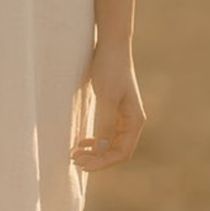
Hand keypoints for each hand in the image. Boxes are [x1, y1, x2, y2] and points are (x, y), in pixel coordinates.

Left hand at [72, 44, 145, 171]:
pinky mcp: (113, 110)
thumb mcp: (107, 97)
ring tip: (75, 155)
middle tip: (74, 160)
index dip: (103, 162)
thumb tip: (101, 151)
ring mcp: (123, 116)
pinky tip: (81, 142)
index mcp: (135, 121)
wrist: (111, 46)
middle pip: (116, 152)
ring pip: (110, 144)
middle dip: (96, 159)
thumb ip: (105, 124)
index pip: (121, 153)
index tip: (83, 164)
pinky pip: (106, 134)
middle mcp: (132, 121)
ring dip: (94, 152)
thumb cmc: (111, 68)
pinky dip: (94, 141)